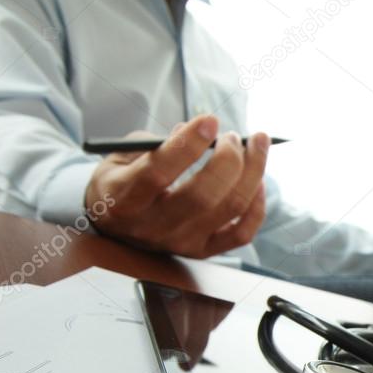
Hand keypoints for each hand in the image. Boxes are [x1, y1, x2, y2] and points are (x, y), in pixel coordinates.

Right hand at [85, 114, 268, 258]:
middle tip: (234, 135)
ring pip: (230, 209)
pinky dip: (257, 205)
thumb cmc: (122, 180)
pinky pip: (242, 233)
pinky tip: (258, 181)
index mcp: (123, 198)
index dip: (188, 144)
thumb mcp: (122, 156)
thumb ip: (156, 142)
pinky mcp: (202, 251)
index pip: (158, 172)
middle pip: (203, 195)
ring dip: (252, 173)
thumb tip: (200, 130)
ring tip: (256, 146)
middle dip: (228, 159)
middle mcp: (152, 227)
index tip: (210, 120)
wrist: (114, 224)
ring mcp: (180, 243)